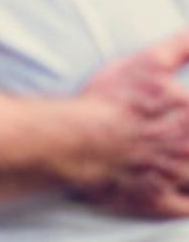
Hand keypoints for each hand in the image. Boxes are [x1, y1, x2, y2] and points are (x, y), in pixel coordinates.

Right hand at [73, 32, 188, 216]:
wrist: (78, 140)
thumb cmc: (111, 100)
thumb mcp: (147, 64)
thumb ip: (181, 49)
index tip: (183, 108)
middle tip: (182, 133)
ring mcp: (177, 179)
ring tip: (181, 156)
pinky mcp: (159, 201)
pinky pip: (187, 207)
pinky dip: (188, 200)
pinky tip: (182, 189)